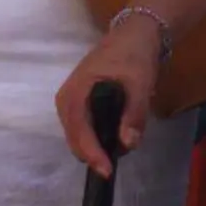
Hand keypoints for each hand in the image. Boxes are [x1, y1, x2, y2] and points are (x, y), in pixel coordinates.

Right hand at [56, 13, 164, 177]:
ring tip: (122, 142)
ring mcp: (70, 102)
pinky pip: (84, 129)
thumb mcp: (139, 83)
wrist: (133, 34)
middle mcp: (66, 100)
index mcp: (75, 92)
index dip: (92, 154)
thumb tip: (128, 144)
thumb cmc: (134, 55)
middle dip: (95, 153)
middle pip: (75, 139)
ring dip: (97, 146)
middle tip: (118, 160)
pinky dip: (97, 137)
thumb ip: (134, 114)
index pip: (79, 132)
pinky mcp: (79, 105)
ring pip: (79, 136)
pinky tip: (116, 134)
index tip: (107, 171)